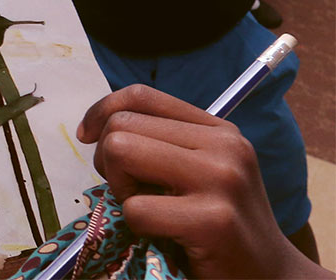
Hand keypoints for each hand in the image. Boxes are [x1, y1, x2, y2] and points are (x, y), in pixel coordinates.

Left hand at [78, 85, 327, 279]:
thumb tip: (95, 128)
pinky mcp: (213, 221)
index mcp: (220, 130)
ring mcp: (221, 180)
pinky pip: (135, 208)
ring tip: (150, 210)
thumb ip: (161, 142)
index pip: (141, 96)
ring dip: (121, 189)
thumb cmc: (220, 224)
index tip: (87, 136)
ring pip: (120, 152)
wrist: (270, 276)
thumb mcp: (199, 170)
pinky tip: (166, 235)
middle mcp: (224, 146)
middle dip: (110, 161)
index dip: (102, 111)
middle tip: (133, 192)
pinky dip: (136, 226)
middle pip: (122, 125)